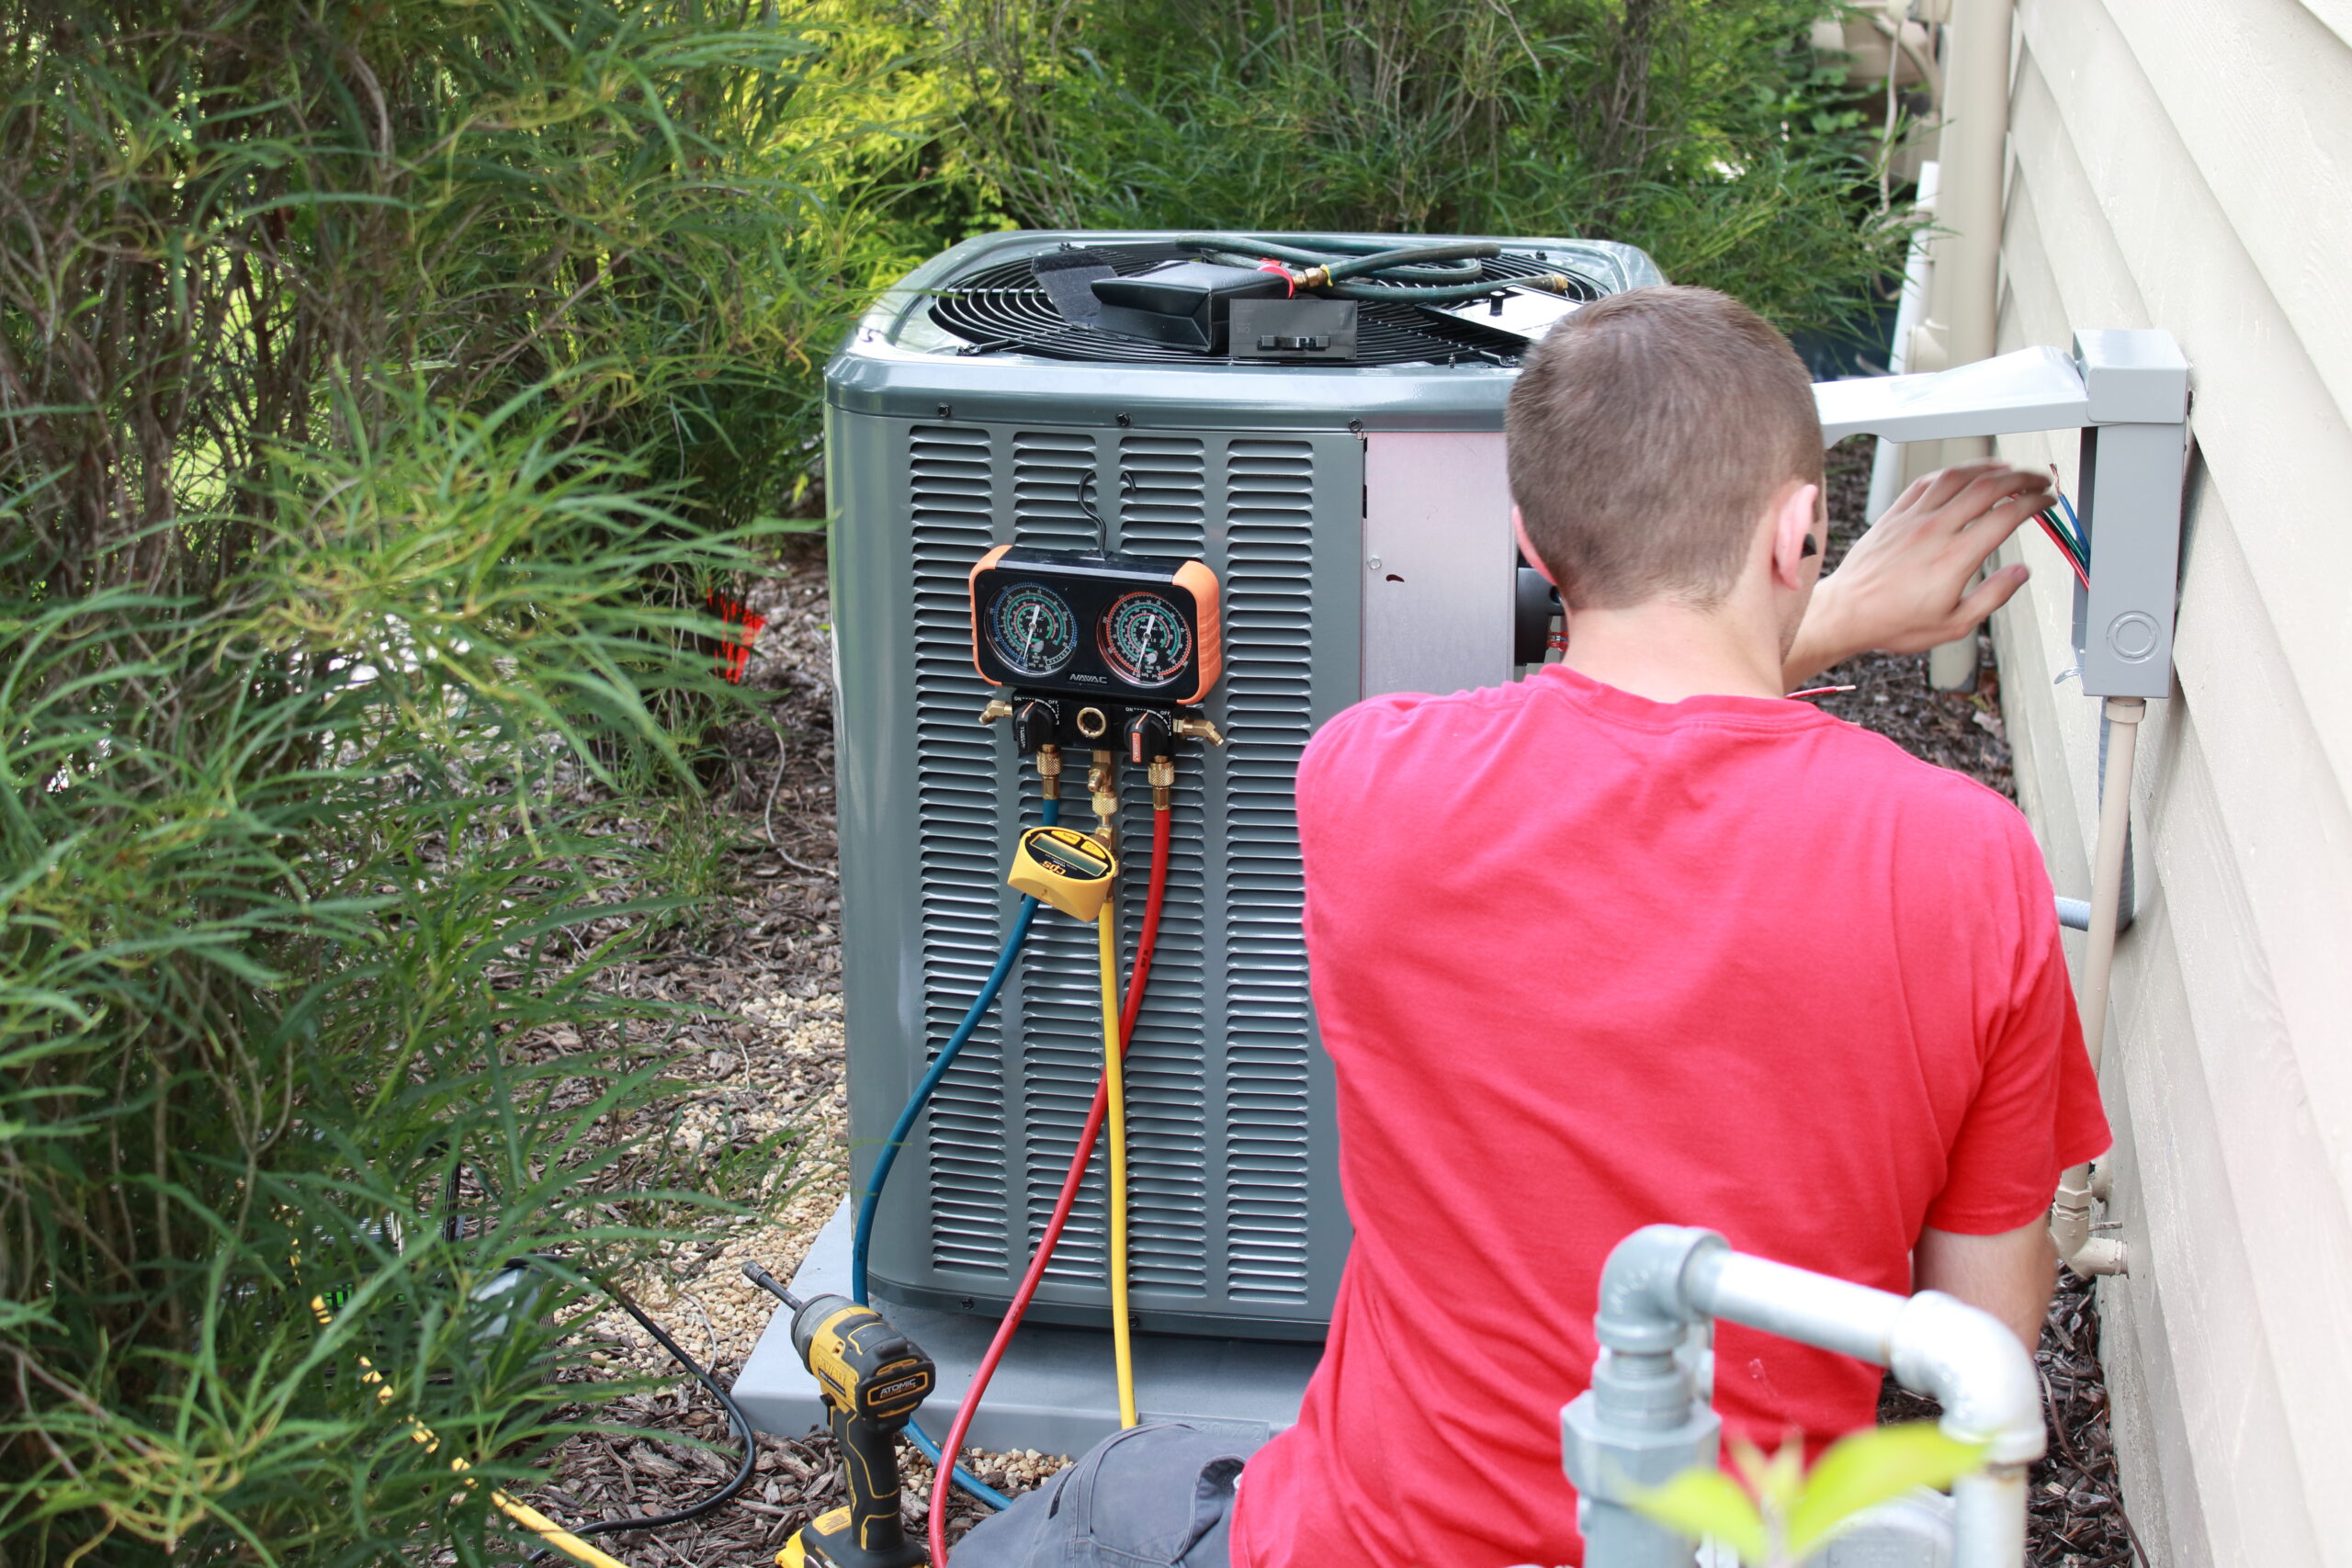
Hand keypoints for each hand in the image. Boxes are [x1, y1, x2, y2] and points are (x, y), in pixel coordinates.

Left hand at [1785, 462, 2054, 686]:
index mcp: (1955, 557)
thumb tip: (2020, 573)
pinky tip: (1962, 475)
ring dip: (1988, 467)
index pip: (2006, 515)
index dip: (2034, 502)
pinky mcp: (1893, 515)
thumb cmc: (1893, 622)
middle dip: (2022, 478)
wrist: (1846, 613)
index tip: (2046, 501)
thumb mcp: (1953, 625)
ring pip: (1957, 476)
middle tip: (2038, 481)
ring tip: (2008, 470)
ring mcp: (1912, 519)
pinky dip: (1951, 472)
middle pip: (1988, 487)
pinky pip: (1925, 481)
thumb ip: (1993, 596)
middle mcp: (1935, 530)